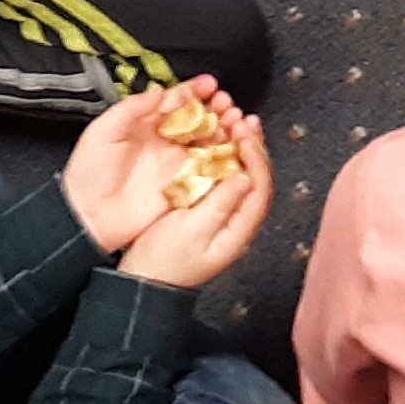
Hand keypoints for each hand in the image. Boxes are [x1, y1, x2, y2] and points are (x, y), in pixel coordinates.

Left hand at [61, 77, 242, 253]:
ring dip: (227, 129)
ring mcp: (178, 166)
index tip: (209, 84)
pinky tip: (235, 148)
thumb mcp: (103, 130)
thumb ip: (132, 108)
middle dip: (217, 108)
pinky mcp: (185, 187)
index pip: (178, 102)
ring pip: (211, 142)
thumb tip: (160, 92)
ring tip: (235, 121)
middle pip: (201, 120)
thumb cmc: (88, 174)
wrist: (89, 216)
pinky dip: (227, 159)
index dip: (195, 91)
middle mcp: (167, 144)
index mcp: (149, 126)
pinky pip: (211, 171)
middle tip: (225, 103)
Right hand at [119, 104, 274, 290]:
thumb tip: (245, 179)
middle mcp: (237, 222)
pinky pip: (224, 179)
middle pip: (256, 178)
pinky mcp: (209, 210)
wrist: (144, 281)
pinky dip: (224, 158)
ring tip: (237, 124)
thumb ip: (220, 205)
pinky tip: (219, 142)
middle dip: (253, 147)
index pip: (260, 187)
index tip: (245, 137)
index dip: (256, 158)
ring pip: (243, 175)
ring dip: (242, 149)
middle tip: (245, 122)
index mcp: (238, 229)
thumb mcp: (191, 231)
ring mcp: (224, 216)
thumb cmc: (164, 262)